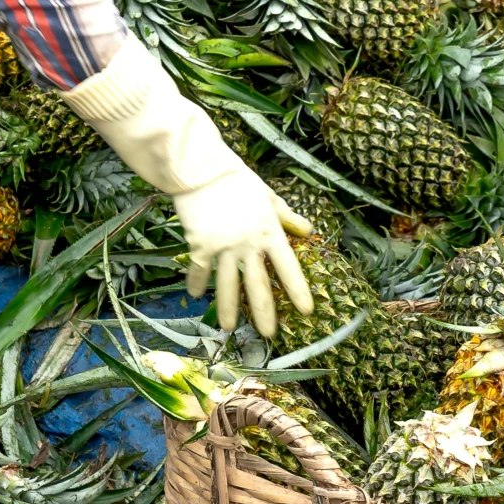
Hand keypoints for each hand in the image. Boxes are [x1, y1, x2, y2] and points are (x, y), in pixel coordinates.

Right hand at [176, 170, 313, 336]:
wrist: (202, 170)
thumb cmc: (237, 180)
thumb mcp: (268, 197)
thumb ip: (287, 217)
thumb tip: (308, 231)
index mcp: (270, 232)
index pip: (288, 267)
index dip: (298, 290)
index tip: (306, 310)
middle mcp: (249, 244)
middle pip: (258, 284)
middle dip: (264, 312)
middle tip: (269, 334)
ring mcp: (223, 247)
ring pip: (227, 285)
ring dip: (228, 309)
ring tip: (229, 328)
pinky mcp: (200, 245)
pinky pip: (199, 270)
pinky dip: (196, 283)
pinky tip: (195, 296)